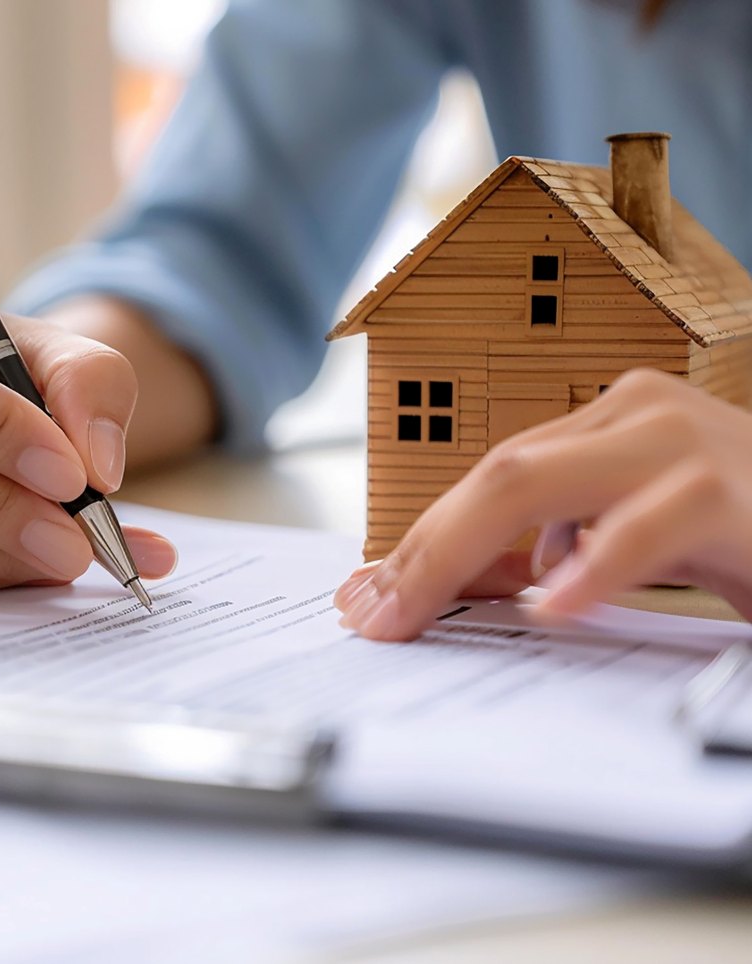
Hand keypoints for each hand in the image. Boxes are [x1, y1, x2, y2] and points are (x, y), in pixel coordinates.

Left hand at [335, 369, 751, 639]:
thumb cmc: (751, 537)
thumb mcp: (641, 539)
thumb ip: (570, 543)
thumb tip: (483, 577)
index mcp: (613, 422)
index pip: (491, 476)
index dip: (423, 536)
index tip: (371, 594)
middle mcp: (640, 414)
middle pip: (498, 474)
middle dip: (422, 549)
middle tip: (372, 614)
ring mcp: (688, 442)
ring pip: (541, 482)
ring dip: (462, 556)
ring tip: (415, 612)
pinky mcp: (737, 491)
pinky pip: (653, 522)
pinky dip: (599, 567)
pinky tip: (557, 606)